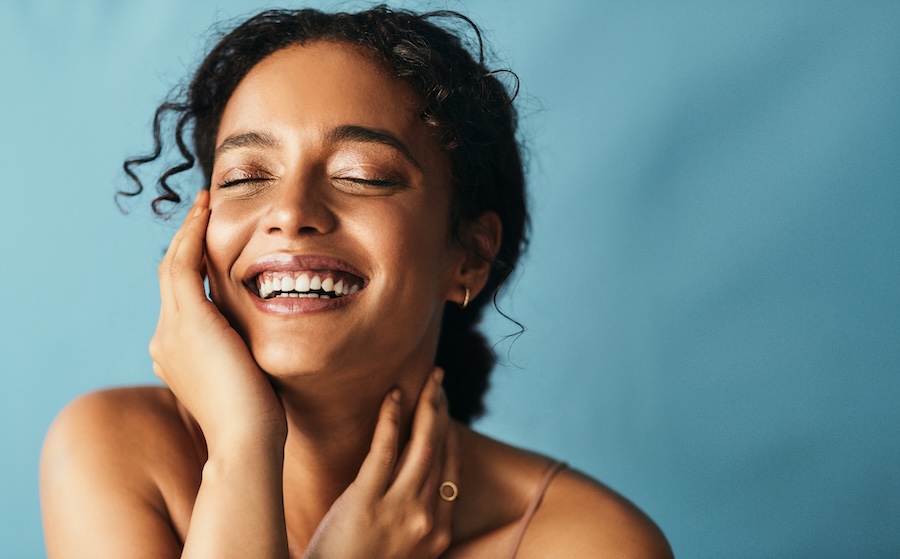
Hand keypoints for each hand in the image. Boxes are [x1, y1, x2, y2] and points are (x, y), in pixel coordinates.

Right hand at [149, 190, 286, 447]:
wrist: (246, 439)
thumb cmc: (258, 419)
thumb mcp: (247, 378)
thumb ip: (245, 355)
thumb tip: (261, 343)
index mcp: (177, 354)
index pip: (182, 301)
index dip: (193, 270)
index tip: (210, 245)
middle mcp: (165, 339)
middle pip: (171, 278)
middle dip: (187, 243)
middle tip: (203, 212)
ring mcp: (171, 330)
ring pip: (174, 266)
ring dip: (189, 232)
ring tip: (204, 205)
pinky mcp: (188, 320)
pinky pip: (183, 264)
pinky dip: (192, 235)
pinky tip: (206, 213)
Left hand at [304, 368, 458, 558]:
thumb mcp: (401, 552)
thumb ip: (413, 521)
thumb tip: (413, 486)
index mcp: (438, 533)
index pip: (452, 472)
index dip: (450, 436)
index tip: (444, 411)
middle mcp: (426, 519)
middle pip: (441, 452)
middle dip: (442, 411)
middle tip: (439, 381)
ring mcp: (399, 509)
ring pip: (423, 446)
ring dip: (429, 406)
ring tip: (427, 380)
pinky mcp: (366, 500)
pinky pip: (384, 450)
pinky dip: (391, 419)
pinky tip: (393, 395)